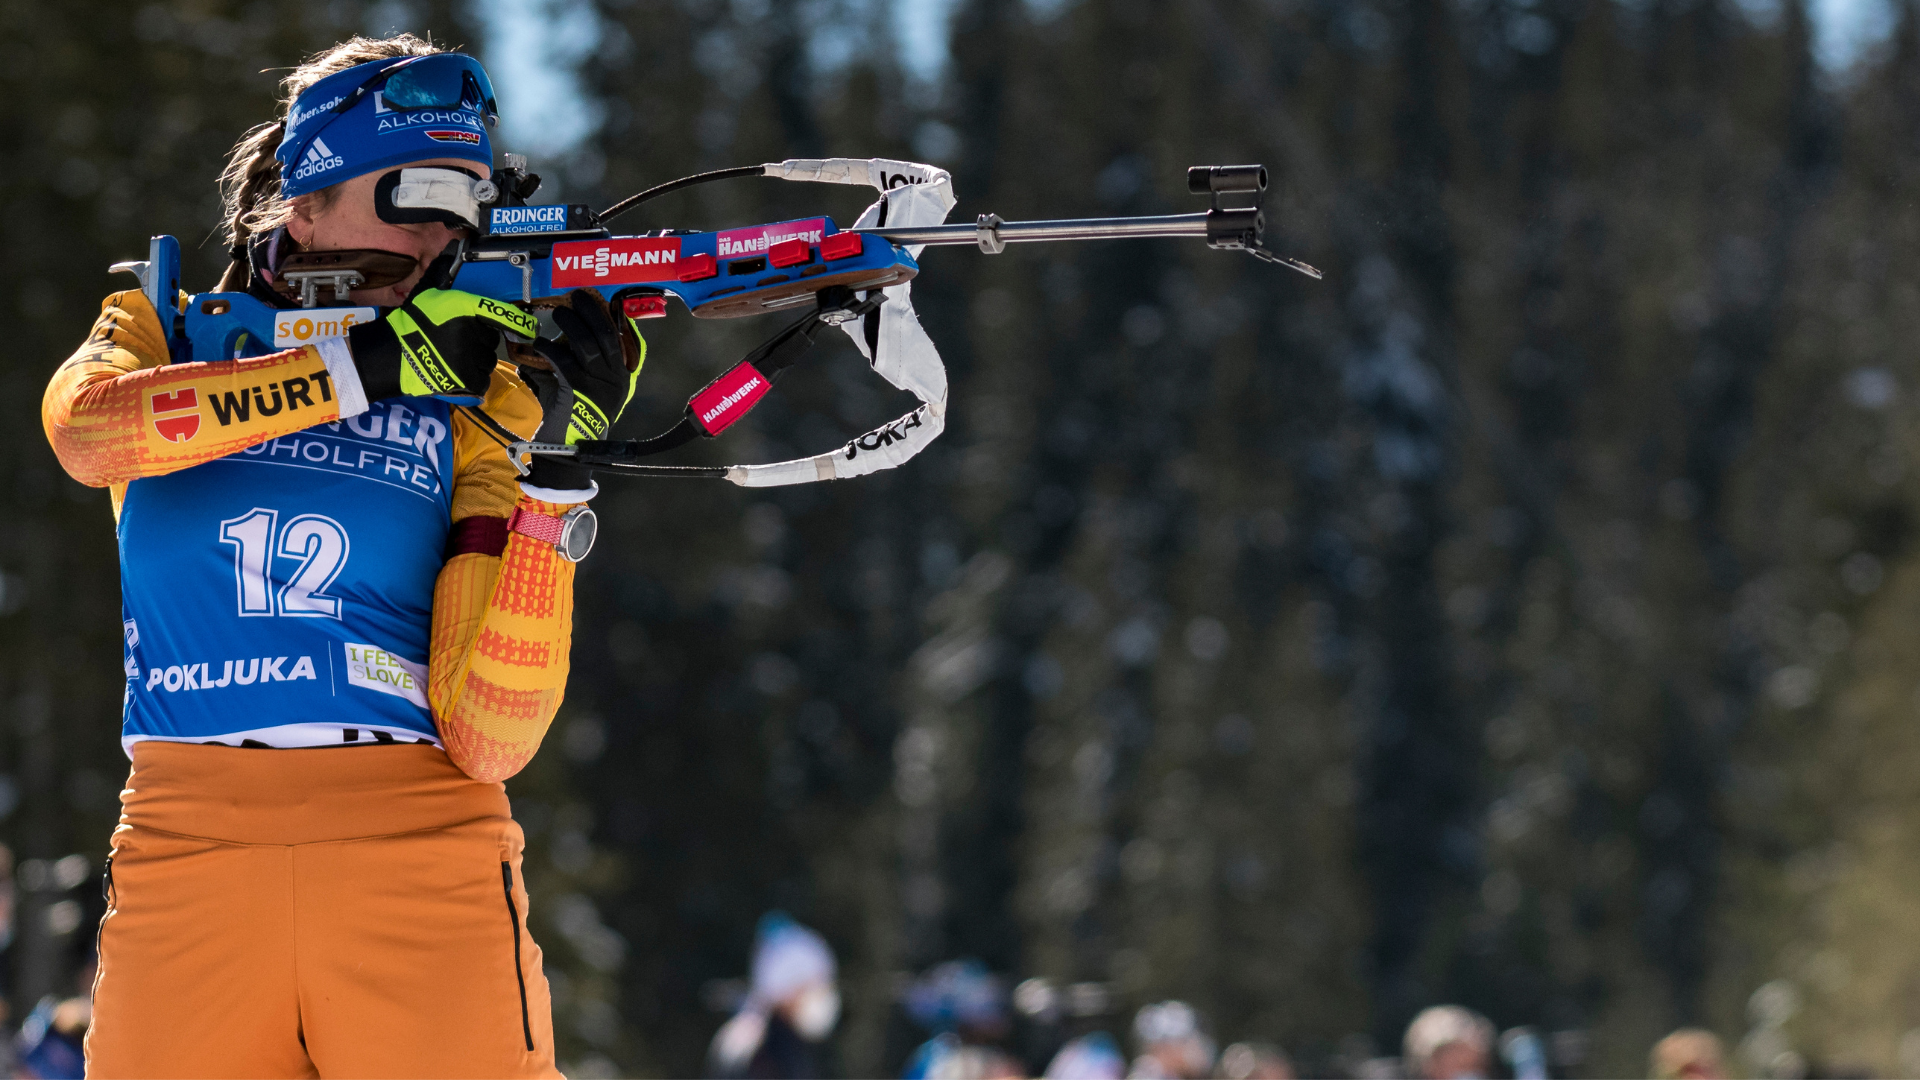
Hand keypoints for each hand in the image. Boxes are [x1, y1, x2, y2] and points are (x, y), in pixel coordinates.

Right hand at [346, 288, 538, 401]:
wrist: (391, 354)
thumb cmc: (410, 321)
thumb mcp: (427, 291)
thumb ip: (445, 272)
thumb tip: (456, 245)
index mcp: (466, 308)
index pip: (502, 314)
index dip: (520, 322)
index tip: (530, 327)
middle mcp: (472, 332)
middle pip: (491, 339)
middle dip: (480, 341)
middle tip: (459, 341)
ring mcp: (470, 357)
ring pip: (487, 361)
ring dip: (476, 361)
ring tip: (453, 357)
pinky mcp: (466, 380)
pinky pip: (481, 381)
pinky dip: (472, 381)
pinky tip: (455, 373)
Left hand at [518, 290, 643, 491]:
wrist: (568, 449)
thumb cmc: (574, 416)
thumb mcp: (587, 390)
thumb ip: (582, 365)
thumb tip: (563, 337)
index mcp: (621, 377)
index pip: (618, 339)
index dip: (604, 315)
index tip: (591, 299)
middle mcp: (615, 380)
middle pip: (605, 335)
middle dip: (590, 311)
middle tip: (574, 297)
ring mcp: (598, 385)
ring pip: (585, 344)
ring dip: (569, 325)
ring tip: (558, 314)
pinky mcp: (577, 390)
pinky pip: (563, 361)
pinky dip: (549, 349)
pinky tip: (539, 344)